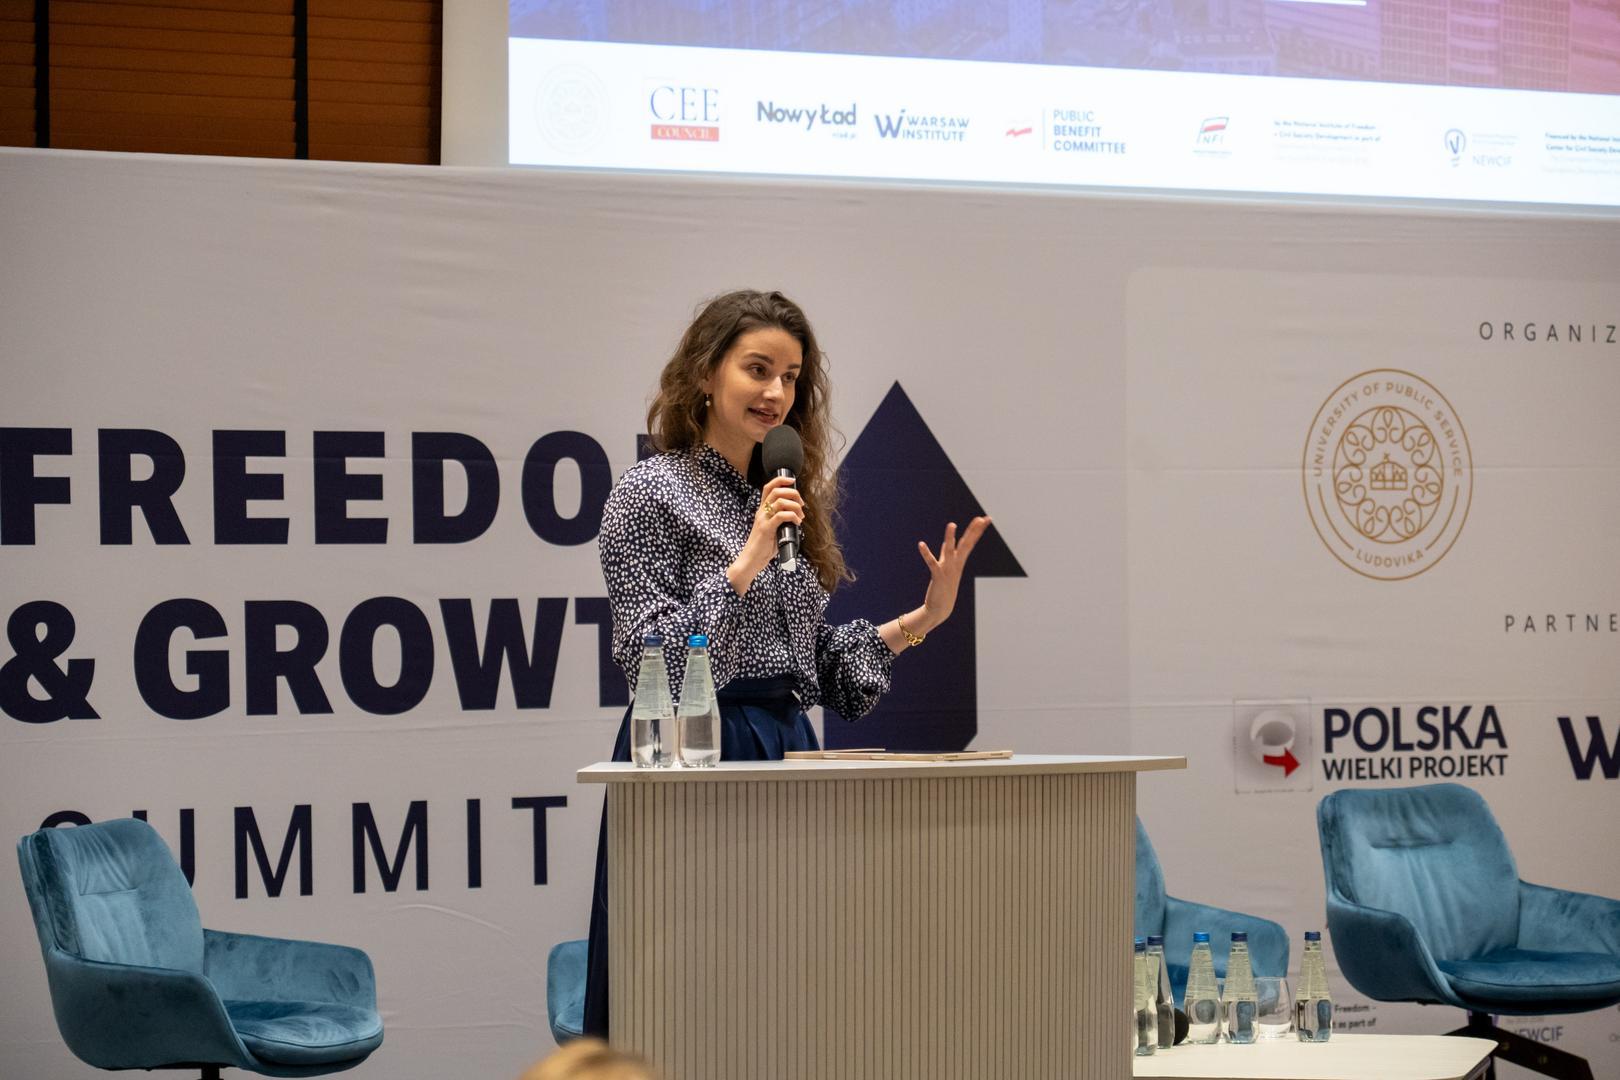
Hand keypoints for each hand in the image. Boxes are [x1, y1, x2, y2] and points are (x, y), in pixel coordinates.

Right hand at [730, 475, 803, 591]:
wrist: (751, 560)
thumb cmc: (763, 547)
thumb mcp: (773, 530)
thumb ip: (781, 522)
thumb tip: (796, 518)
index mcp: (762, 510)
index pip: (768, 487)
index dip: (780, 480)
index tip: (792, 480)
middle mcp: (761, 512)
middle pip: (776, 491)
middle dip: (793, 493)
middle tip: (801, 503)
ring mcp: (763, 519)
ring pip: (780, 502)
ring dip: (795, 506)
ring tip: (800, 516)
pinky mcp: (766, 528)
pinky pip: (781, 516)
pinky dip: (793, 516)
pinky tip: (797, 522)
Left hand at [916, 516, 989, 631]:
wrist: (940, 609)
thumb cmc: (944, 587)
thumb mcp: (947, 567)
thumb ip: (946, 554)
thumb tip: (945, 542)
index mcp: (959, 561)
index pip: (970, 542)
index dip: (978, 530)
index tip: (986, 518)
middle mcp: (956, 564)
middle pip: (966, 544)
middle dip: (974, 530)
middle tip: (982, 518)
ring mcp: (947, 569)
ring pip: (950, 550)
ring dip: (950, 537)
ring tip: (952, 524)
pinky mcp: (937, 575)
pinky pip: (931, 562)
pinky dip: (926, 553)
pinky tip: (920, 544)